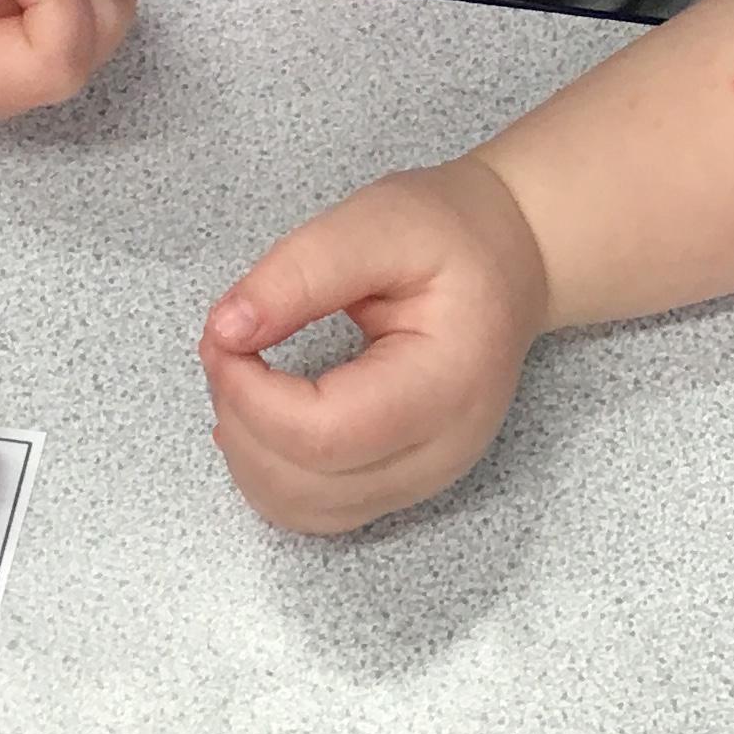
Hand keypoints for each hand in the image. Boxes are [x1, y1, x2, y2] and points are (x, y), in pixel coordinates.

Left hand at [199, 157, 548, 533]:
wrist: (509, 261)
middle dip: (239, 417)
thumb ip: (300, 273)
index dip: (250, 395)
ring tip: (245, 376)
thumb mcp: (376, 223)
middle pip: (306, 484)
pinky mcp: (400, 485)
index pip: (324, 434)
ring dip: (247, 451)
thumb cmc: (451, 236)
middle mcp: (441, 451)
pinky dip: (268, 472)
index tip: (224, 334)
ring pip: (302, 509)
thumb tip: (226, 331)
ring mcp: (424, 480)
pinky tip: (260, 418)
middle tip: (227, 344)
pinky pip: (314, 510)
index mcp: (447, 382)